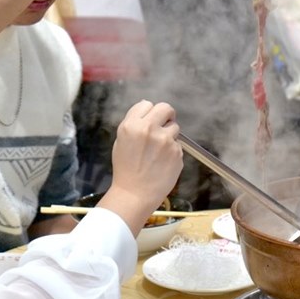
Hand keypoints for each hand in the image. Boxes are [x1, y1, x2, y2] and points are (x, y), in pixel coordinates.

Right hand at [97, 99, 182, 232]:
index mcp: (131, 125)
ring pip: (175, 127)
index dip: (149, 113)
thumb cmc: (126, 169)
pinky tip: (162, 163)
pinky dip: (173, 152)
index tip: (150, 121)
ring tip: (158, 152)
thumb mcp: (121, 141)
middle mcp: (149, 129)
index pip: (147, 104)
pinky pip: (178, 145)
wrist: (134, 194)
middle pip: (166, 108)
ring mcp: (165, 141)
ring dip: (170, 136)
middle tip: (164, 126)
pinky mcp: (177, 153)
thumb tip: (148, 109)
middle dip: (166, 115)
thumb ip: (134, 124)